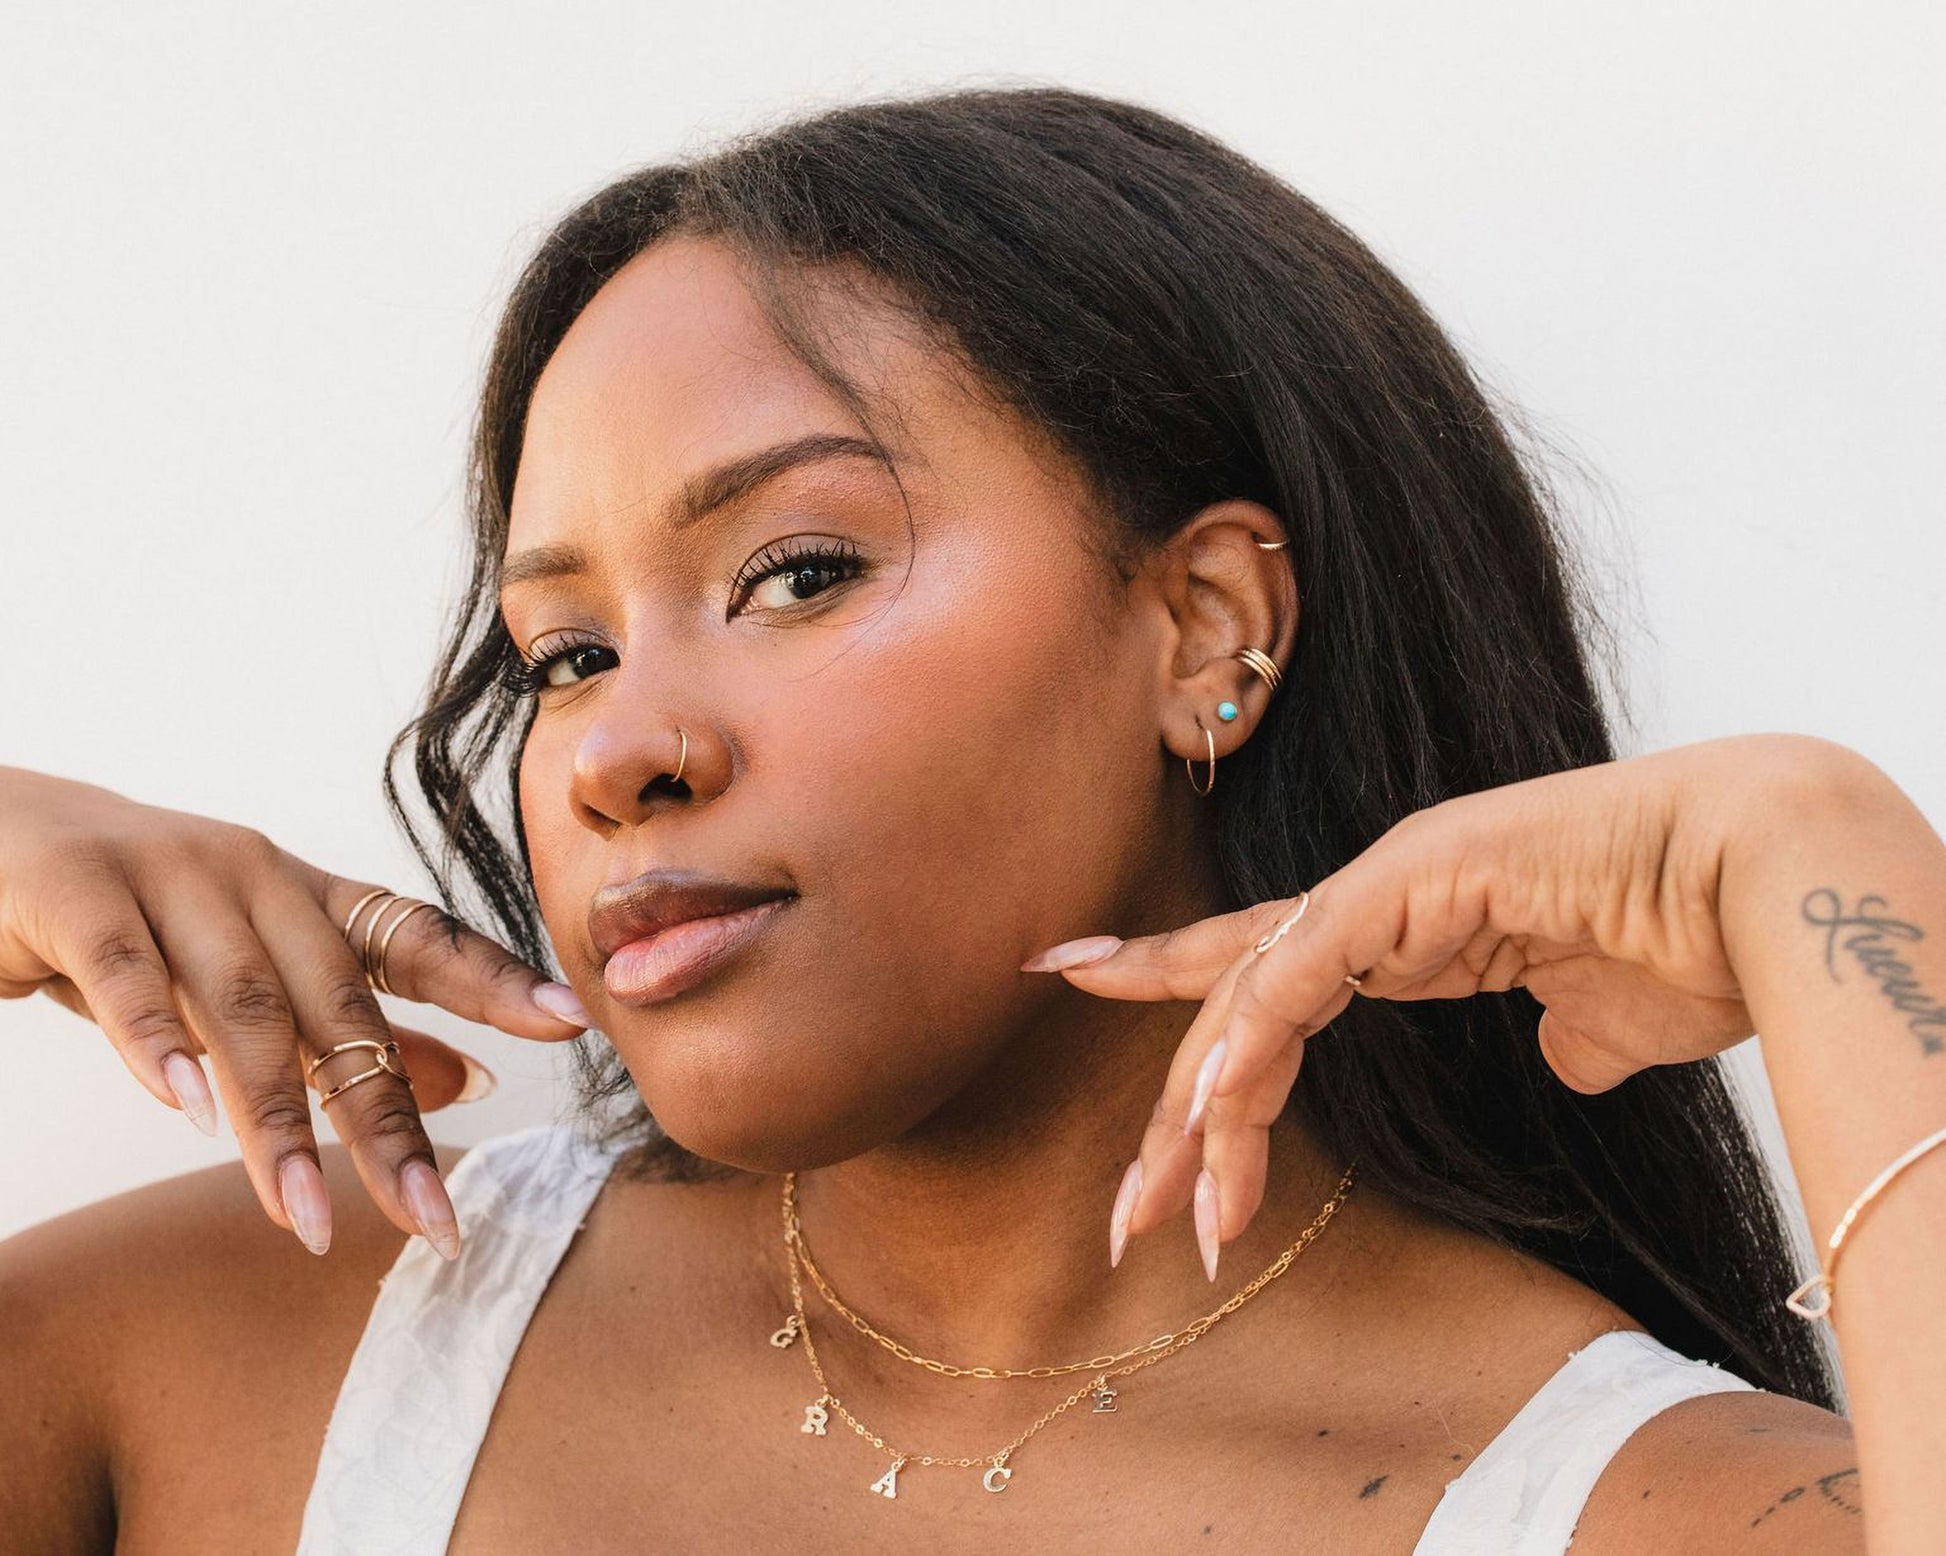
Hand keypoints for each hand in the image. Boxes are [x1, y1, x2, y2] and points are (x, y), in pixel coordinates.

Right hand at [0, 767, 590, 1257]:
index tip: (573, 1020)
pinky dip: (154, 1039)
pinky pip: (126, 971)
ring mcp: (166, 873)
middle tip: (430, 1219)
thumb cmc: (134, 919)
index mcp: (305, 893)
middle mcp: (254, 875)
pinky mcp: (76, 890)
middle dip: (389, 1120)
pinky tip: (186, 1111)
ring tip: (306, 1219)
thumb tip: (471, 1080)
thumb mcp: (246, 973)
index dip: (495, 977)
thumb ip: (350, 1025)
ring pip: (242, 1006)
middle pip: (342, 1003)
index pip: (419, 937)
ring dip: (277, 1122)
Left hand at [1023, 733, 1858, 1277]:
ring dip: (1203, 1117)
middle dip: (1178, 1114)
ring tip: (1170, 1219)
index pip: (1261, 958)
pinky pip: (1297, 975)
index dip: (1170, 973)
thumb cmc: (1696, 941)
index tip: (1075, 974)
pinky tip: (1217, 1123)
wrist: (1763, 881)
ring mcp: (1384, 879)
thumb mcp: (1603, 1023)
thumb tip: (1561, 1061)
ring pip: (1248, 998)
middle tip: (1126, 1216)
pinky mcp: (1407, 878)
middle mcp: (1375, 893)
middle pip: (1235, 1001)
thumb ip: (1559, 1040)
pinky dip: (1249, 1050)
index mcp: (1408, 919)